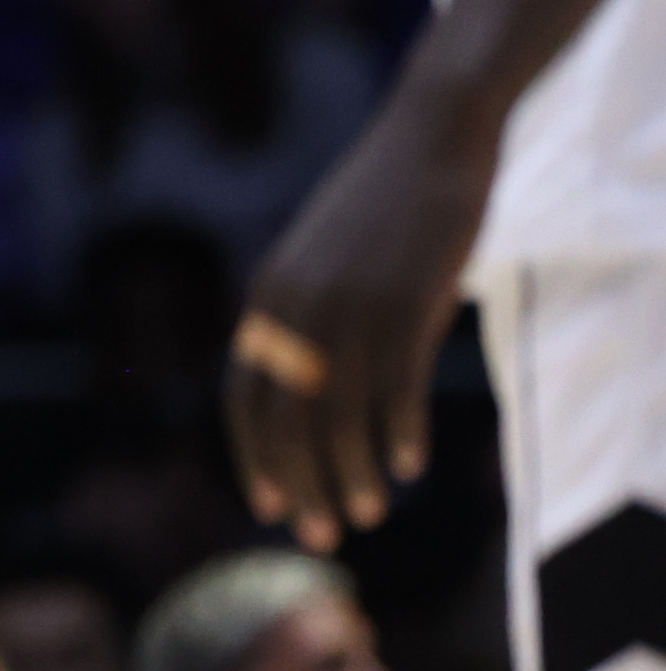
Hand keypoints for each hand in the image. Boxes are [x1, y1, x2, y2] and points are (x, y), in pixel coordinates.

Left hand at [230, 76, 494, 552]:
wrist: (427, 137)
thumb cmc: (382, 208)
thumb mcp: (328, 264)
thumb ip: (314, 320)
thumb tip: (318, 391)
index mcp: (267, 299)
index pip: (243, 398)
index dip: (252, 456)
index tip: (267, 505)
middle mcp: (296, 308)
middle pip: (286, 419)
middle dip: (300, 482)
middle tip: (323, 533)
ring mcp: (349, 305)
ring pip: (340, 414)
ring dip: (351, 472)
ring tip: (367, 512)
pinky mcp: (405, 302)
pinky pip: (395, 387)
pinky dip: (398, 433)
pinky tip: (407, 464)